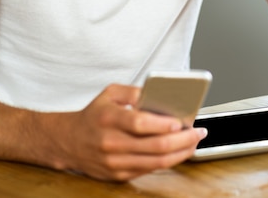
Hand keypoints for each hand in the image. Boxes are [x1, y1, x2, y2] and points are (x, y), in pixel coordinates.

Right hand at [51, 84, 206, 181]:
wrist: (69, 142)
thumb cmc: (94, 115)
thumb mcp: (109, 93)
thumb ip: (133, 91)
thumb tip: (157, 95)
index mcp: (108, 118)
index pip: (139, 123)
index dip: (162, 124)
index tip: (180, 121)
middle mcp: (111, 143)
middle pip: (154, 146)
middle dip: (182, 140)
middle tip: (198, 132)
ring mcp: (115, 162)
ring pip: (155, 162)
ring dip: (180, 153)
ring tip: (194, 142)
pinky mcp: (119, 175)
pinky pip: (149, 170)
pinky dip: (168, 162)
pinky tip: (179, 152)